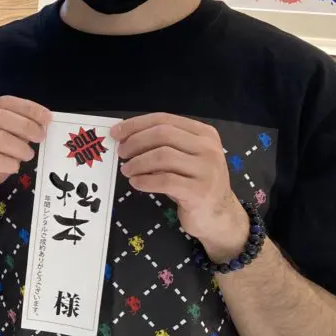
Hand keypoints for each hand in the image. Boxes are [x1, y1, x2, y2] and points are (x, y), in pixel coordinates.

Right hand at [0, 97, 51, 211]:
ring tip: (28, 155)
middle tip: (41, 137)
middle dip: (26, 125)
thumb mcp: (4, 142)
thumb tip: (42, 122)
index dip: (27, 107)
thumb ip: (17, 129)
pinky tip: (14, 167)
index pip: (3, 102)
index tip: (47, 117)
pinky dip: (11, 164)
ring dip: (20, 147)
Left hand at [112, 113, 247, 259]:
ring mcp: (207, 169)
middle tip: (121, 153)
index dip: (136, 124)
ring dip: (137, 162)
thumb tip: (125, 137)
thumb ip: (163, 145)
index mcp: (204, 133)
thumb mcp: (184, 159)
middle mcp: (208, 148)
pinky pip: (165, 181)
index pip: (164, 119)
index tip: (116, 132)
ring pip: (162, 156)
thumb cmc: (193, 184)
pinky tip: (136, 183)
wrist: (219, 216)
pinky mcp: (200, 192)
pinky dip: (145, 180)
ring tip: (126, 170)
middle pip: (162, 134)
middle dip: (135, 142)